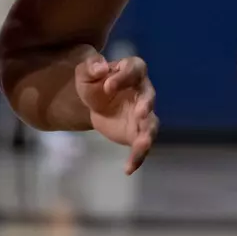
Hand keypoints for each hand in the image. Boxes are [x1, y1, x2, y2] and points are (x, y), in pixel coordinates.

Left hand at [74, 54, 157, 174]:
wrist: (94, 104)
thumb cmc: (94, 82)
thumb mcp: (85, 73)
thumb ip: (90, 67)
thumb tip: (101, 68)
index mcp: (132, 70)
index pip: (134, 69)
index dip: (124, 77)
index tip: (107, 86)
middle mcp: (144, 92)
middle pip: (149, 96)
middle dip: (147, 104)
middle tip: (141, 111)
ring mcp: (144, 114)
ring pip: (151, 124)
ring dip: (148, 134)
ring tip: (142, 144)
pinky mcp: (139, 133)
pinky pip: (142, 146)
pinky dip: (137, 157)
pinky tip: (128, 168)